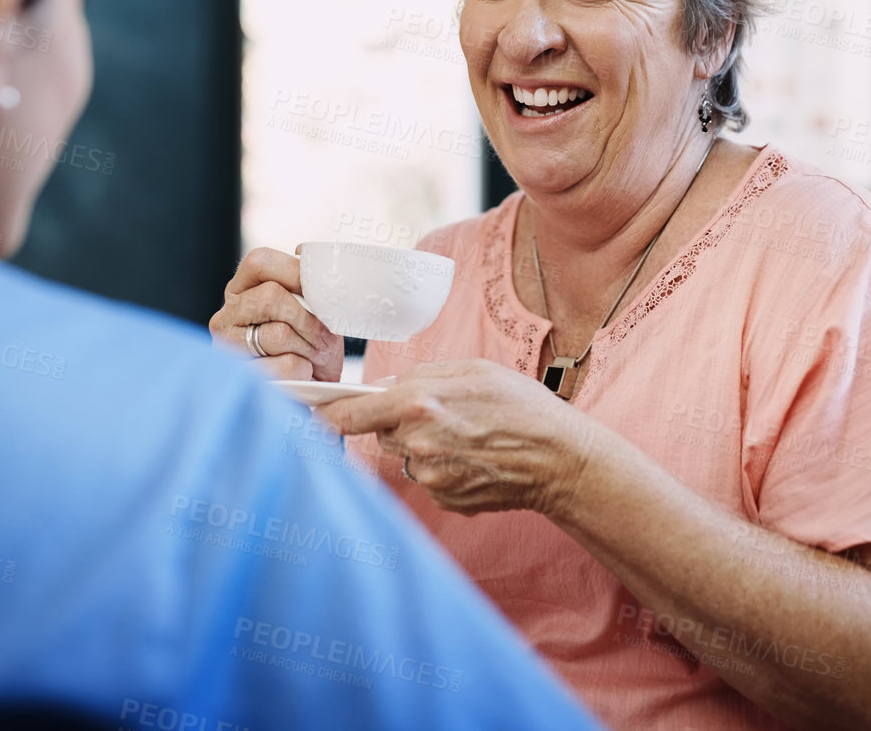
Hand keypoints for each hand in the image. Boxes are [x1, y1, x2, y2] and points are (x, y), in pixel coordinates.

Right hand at [209, 246, 342, 381]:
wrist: (312, 395)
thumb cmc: (312, 348)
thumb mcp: (314, 311)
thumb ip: (307, 283)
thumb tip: (302, 252)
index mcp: (243, 290)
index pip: (260, 262)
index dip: (296, 273)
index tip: (323, 293)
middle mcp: (227, 316)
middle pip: (270, 296)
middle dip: (308, 319)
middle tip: (325, 338)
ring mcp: (227, 348)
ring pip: (278, 334)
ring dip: (310, 348)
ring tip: (314, 359)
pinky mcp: (241, 378)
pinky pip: (284, 365)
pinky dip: (304, 371)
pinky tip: (301, 376)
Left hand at [316, 359, 596, 516]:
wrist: (560, 458)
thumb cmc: (521, 405)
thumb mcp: (471, 370)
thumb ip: (420, 377)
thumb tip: (382, 388)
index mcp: (417, 404)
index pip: (347, 416)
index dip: (324, 417)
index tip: (309, 417)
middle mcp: (417, 445)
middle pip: (380, 434)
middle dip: (397, 423)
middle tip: (439, 413)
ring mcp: (430, 478)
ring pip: (406, 458)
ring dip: (423, 447)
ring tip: (467, 436)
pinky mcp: (445, 500)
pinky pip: (428, 479)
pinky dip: (443, 468)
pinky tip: (474, 458)